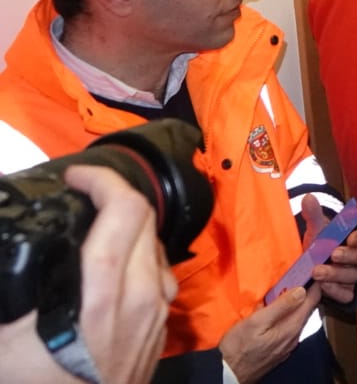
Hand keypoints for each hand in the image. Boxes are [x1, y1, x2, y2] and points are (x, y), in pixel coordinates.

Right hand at [0, 166, 178, 383]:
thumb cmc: (30, 382)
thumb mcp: (5, 335)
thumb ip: (15, 283)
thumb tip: (14, 254)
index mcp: (102, 291)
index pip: (124, 210)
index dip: (102, 181)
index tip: (76, 176)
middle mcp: (139, 298)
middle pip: (145, 223)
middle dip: (114, 198)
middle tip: (80, 197)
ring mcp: (154, 318)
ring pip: (156, 251)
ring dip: (130, 229)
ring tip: (94, 230)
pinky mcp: (158, 337)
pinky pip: (159, 282)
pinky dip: (139, 261)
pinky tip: (113, 270)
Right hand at [220, 286, 320, 383]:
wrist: (228, 375)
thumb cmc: (239, 346)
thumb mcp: (257, 322)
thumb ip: (281, 307)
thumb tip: (302, 290)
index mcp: (292, 327)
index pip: (312, 301)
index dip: (314, 285)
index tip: (313, 270)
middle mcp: (295, 337)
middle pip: (307, 310)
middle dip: (306, 293)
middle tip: (300, 276)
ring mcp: (288, 345)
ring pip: (298, 319)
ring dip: (296, 304)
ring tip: (289, 289)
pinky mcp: (280, 349)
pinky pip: (289, 327)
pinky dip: (288, 315)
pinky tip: (279, 311)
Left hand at [298, 195, 356, 303]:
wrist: (307, 270)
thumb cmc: (319, 246)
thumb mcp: (316, 231)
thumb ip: (314, 215)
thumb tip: (308, 197)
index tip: (350, 238)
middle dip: (352, 256)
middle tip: (333, 254)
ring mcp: (355, 276)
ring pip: (355, 276)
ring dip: (336, 274)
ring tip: (317, 271)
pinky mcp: (347, 293)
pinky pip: (347, 295)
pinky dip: (335, 291)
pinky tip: (322, 287)